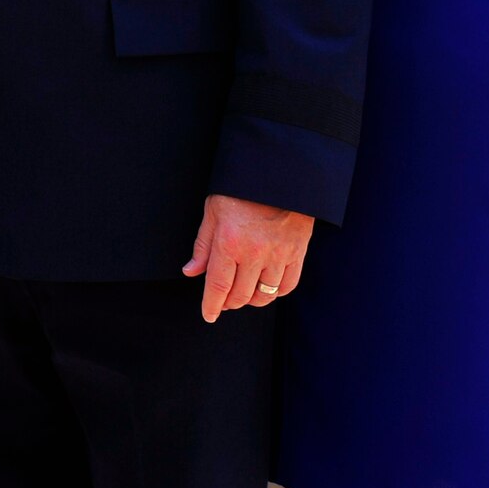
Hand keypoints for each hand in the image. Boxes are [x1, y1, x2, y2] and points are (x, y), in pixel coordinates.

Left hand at [182, 194, 314, 321]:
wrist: (280, 172)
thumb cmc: (240, 190)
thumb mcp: (213, 212)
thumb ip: (203, 246)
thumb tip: (191, 272)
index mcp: (229, 242)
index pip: (218, 286)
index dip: (211, 305)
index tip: (208, 315)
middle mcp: (254, 253)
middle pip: (240, 295)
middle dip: (229, 303)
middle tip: (224, 300)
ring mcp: (278, 254)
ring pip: (264, 295)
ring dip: (252, 299)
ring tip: (244, 292)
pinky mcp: (297, 252)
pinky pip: (287, 286)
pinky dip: (276, 292)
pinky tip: (266, 286)